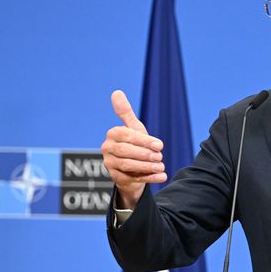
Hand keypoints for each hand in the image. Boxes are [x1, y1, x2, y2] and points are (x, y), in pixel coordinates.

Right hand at [101, 90, 166, 208]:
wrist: (132, 167)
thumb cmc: (133, 144)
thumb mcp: (133, 128)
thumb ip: (125, 112)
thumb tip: (116, 92)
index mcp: (112, 135)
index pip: (126, 136)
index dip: (143, 140)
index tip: (160, 145)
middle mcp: (107, 150)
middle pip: (125, 152)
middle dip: (144, 154)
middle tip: (160, 156)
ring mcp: (110, 165)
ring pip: (128, 166)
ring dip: (146, 167)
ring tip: (162, 166)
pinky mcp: (117, 179)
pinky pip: (133, 179)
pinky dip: (149, 178)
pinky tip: (162, 177)